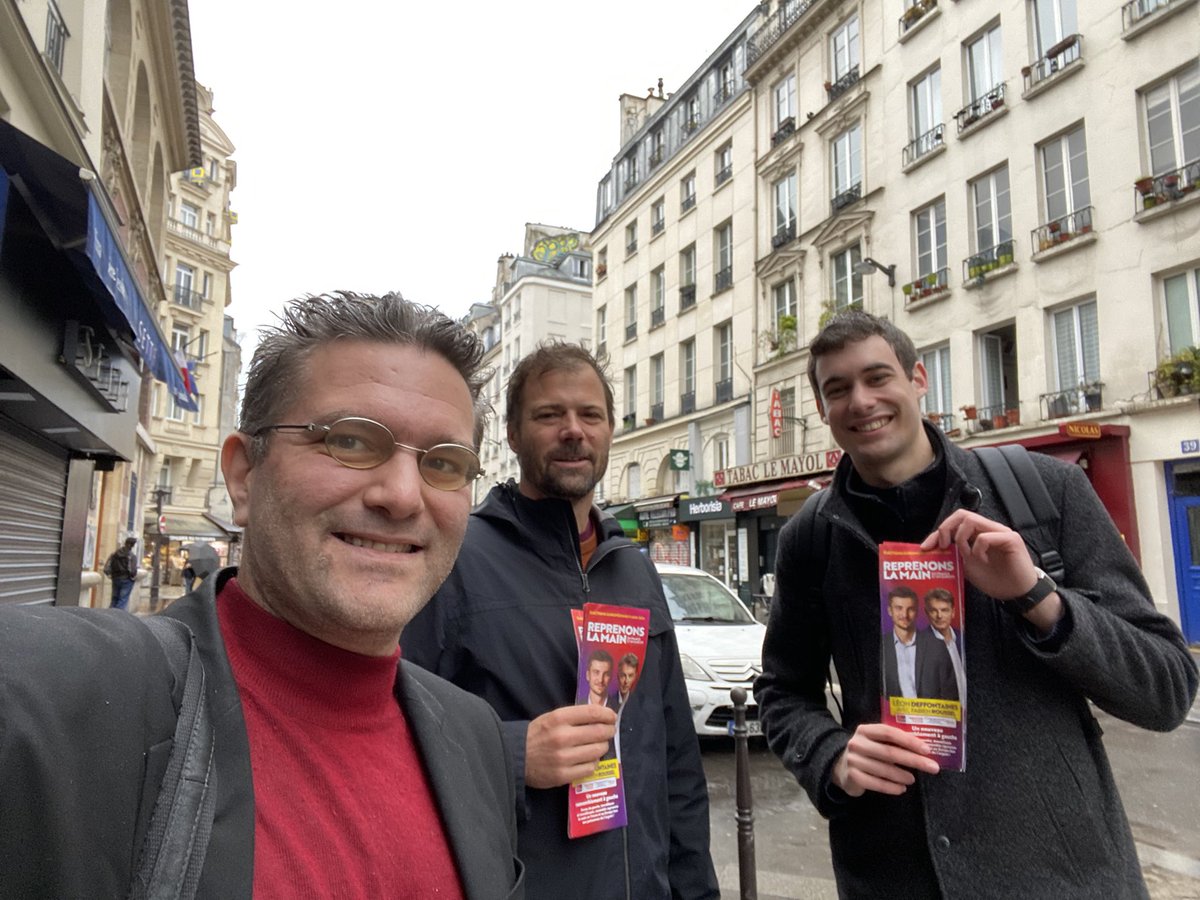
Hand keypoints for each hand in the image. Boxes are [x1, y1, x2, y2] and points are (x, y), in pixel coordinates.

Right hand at [525, 704, 616, 788]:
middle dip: (609, 731)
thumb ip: (574, 716)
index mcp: (559, 718)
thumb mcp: (552, 717)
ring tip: (598, 746)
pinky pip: (590, 768)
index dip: (607, 714)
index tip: (612, 716)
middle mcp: (562, 737)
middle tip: (609, 731)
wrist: (517, 757)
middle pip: (599, 732)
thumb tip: (601, 714)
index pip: (592, 713)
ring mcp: (563, 758)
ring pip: (598, 751)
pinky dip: (593, 763)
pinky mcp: (563, 775)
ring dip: (602, 747)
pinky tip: (588, 759)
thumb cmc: (537, 735)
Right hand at [831, 723, 939, 797]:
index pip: (889, 733)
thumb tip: (923, 749)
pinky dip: (891, 788)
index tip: (927, 750)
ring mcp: (853, 760)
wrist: (840, 767)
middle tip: (932, 768)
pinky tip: (901, 789)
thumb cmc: (867, 752)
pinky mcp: (853, 776)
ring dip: (902, 775)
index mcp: (865, 730)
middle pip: (889, 752)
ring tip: (913, 779)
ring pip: (884, 769)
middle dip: (914, 760)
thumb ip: (893, 742)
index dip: (909, 740)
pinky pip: (876, 784)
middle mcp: (857, 743)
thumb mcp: (875, 742)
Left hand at [919, 509, 1038, 599]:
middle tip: (943, 546)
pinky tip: (983, 560)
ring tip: (966, 556)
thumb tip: (934, 551)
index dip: (938, 532)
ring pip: (972, 520)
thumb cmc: (996, 580)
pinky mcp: (1011, 539)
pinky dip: (978, 549)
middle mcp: (989, 529)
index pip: (955, 523)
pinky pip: (985, 536)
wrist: (1018, 594)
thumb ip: (955, 556)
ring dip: (962, 538)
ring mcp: (1000, 532)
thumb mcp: (968, 567)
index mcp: (978, 534)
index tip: (926, 547)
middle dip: (946, 528)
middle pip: (962, 514)